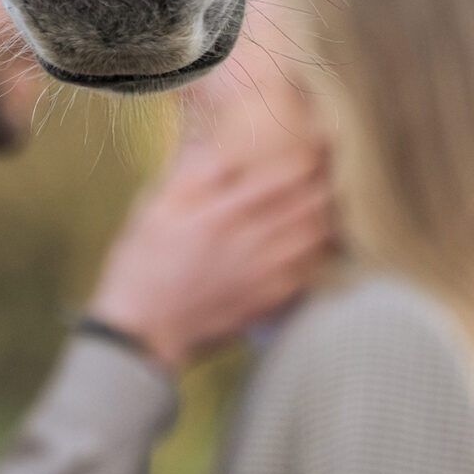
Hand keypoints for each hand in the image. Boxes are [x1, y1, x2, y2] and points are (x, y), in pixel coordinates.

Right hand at [87, 140, 337, 370]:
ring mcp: (260, 275)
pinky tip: (317, 244)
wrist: (143, 326)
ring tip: (328, 205)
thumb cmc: (143, 261)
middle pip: (306, 208)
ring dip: (327, 218)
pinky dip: (319, 254)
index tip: (317, 147)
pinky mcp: (265, 301)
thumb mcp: (155, 207)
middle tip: (330, 173)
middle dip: (325, 186)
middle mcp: (247, 243)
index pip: (278, 180)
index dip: (306, 161)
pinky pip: (308, 273)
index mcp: (219, 215)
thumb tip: (225, 147)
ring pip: (314, 241)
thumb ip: (192, 175)